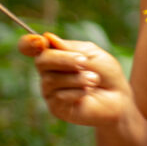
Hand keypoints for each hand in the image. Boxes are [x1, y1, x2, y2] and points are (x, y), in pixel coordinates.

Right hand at [18, 33, 133, 127]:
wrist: (118, 96)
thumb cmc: (105, 73)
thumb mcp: (90, 54)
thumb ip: (69, 48)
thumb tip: (47, 37)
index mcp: (54, 54)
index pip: (29, 47)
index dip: (28, 43)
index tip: (39, 41)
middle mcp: (47, 72)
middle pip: (41, 61)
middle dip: (64, 59)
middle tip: (84, 62)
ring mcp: (50, 90)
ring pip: (51, 79)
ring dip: (77, 78)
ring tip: (94, 79)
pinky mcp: (56, 107)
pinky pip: (58, 96)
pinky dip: (77, 91)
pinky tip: (88, 92)